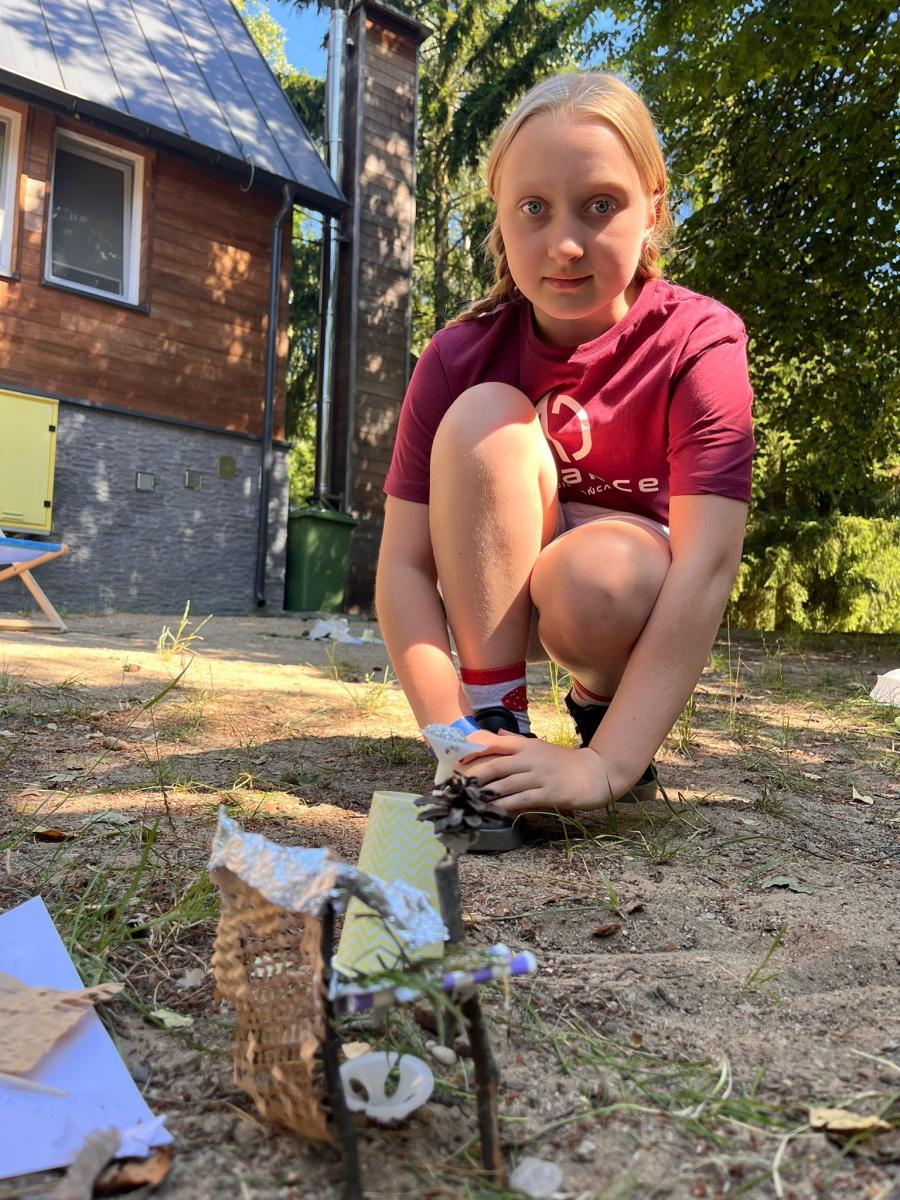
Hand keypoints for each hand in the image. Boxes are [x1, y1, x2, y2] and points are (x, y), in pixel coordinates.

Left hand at [460, 731, 617, 814]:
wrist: (595, 773)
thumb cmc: (564, 762)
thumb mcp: (539, 746)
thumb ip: (516, 742)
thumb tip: (497, 734)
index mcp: (526, 745)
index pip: (493, 744)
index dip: (472, 753)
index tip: (455, 762)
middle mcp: (530, 758)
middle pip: (494, 765)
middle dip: (472, 776)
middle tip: (455, 786)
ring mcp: (539, 775)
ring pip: (505, 784)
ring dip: (484, 794)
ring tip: (468, 801)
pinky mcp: (549, 793)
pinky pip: (522, 800)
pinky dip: (505, 806)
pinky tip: (493, 811)